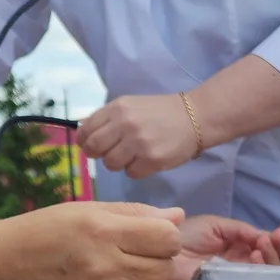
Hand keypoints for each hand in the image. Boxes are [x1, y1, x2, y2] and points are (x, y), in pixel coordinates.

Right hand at [0, 201, 183, 279]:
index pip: (168, 238)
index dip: (166, 235)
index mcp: (102, 230)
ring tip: (129, 276)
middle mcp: (104, 266)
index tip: (151, 235)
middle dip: (159, 261)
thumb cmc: (39, 232)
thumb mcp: (83, 210)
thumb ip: (133, 213)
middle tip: (136, 255)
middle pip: (166, 269)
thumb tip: (177, 217)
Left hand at [76, 94, 201, 178]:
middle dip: (98, 154)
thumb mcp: (130, 105)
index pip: (85, 131)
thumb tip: (83, 133)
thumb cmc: (160, 112)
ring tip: (132, 155)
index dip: (84, 141)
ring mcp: (138, 143)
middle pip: (94, 149)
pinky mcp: (152, 160)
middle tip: (110, 153)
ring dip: (119, 163)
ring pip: (110, 164)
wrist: (195, 117)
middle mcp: (125, 124)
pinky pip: (131, 173)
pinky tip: (146, 160)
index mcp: (117, 108)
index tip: (91, 146)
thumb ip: (107, 118)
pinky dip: (136, 170)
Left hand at [170, 215, 279, 279]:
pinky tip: (254, 257)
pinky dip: (259, 272)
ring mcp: (236, 279)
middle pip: (272, 263)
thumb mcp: (216, 225)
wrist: (163, 250)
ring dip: (270, 258)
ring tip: (262, 245)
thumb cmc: (186, 235)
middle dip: (279, 248)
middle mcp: (241, 265)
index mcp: (238, 247)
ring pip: (266, 276)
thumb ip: (242, 230)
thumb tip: (266, 236)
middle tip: (274, 237)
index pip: (266, 246)